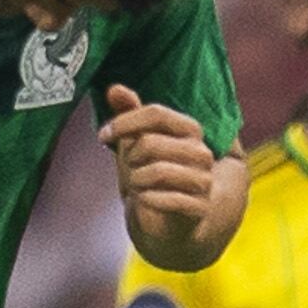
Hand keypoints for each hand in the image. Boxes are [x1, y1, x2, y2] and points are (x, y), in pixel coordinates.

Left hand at [102, 86, 218, 248]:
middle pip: (152, 142)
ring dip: (136, 180)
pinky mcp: (200, 207)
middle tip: (129, 168)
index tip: (103, 135)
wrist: (166, 219)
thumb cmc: (150, 174)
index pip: (156, 113)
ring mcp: (204, 180)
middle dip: (130, 157)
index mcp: (190, 130)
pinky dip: (147, 200)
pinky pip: (166, 199)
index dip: (125, 122)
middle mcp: (202, 152)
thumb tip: (114, 89)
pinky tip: (145, 200)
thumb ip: (129, 115)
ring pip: (158, 171)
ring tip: (136, 185)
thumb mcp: (136, 142)